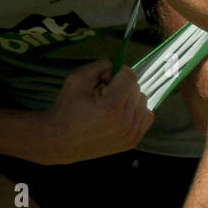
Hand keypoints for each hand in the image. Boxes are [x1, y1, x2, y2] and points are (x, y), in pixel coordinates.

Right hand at [37, 59, 153, 163]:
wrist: (60, 142)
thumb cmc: (67, 109)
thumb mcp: (78, 78)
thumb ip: (101, 65)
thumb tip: (118, 67)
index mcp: (112, 106)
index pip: (130, 76)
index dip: (117, 72)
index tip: (104, 80)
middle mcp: (125, 122)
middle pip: (136, 88)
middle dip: (122, 85)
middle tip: (103, 94)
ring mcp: (130, 133)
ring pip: (142, 100)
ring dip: (129, 98)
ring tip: (110, 106)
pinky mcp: (132, 141)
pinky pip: (147, 115)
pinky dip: (136, 111)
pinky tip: (120, 114)